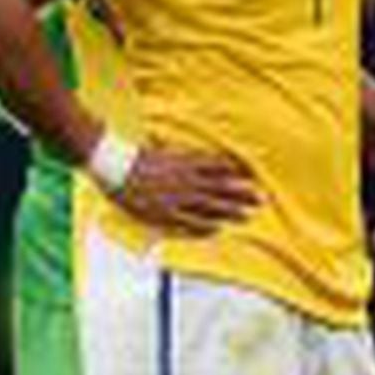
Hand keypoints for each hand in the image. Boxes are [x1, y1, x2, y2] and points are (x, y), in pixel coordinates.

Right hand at [110, 144, 260, 236]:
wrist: (116, 167)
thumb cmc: (136, 156)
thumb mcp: (160, 146)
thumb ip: (178, 151)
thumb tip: (190, 148)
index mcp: (185, 162)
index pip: (218, 166)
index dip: (236, 171)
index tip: (250, 174)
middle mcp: (186, 180)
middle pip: (220, 187)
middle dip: (241, 193)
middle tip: (259, 198)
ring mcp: (178, 198)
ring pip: (211, 206)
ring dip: (230, 211)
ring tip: (247, 215)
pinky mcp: (167, 213)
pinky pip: (191, 222)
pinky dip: (206, 226)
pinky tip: (218, 228)